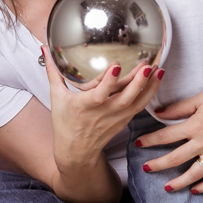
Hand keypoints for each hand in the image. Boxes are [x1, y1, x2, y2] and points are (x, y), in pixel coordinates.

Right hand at [43, 46, 161, 169]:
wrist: (76, 152)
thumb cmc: (65, 124)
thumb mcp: (57, 98)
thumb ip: (52, 72)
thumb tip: (44, 49)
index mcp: (84, 107)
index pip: (98, 94)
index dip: (108, 81)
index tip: (116, 66)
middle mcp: (102, 113)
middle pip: (124, 98)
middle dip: (137, 82)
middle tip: (147, 65)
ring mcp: (116, 118)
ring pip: (136, 102)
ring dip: (149, 86)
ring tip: (159, 69)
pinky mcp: (124, 120)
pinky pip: (140, 106)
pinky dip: (150, 93)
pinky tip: (157, 78)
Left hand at [139, 76, 202, 192]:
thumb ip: (180, 107)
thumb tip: (158, 112)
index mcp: (196, 125)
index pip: (166, 136)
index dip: (149, 141)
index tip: (138, 144)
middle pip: (175, 158)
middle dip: (157, 165)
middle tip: (145, 169)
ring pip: (194, 174)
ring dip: (178, 182)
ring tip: (166, 187)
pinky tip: (194, 190)